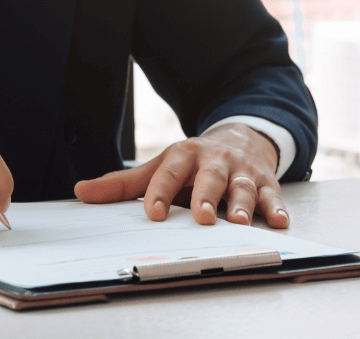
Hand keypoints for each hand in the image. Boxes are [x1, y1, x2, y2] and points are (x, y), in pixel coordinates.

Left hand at [74, 123, 288, 227]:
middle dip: (206, 196)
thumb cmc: (193, 162)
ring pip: (243, 187)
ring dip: (242, 204)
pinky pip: (273, 196)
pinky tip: (279, 222)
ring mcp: (242, 171)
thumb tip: (81, 192)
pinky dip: (277, 209)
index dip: (160, 192)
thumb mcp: (159, 166)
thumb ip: (122, 184)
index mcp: (183, 156)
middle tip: (201, 217)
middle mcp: (214, 161)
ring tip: (239, 222)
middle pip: (209, 178)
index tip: (152, 213)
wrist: (240, 138)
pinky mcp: (266, 182)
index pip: (168, 173)